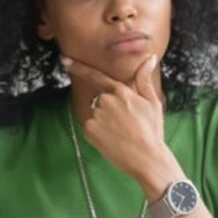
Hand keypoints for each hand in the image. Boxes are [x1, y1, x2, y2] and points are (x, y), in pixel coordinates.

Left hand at [61, 55, 180, 193]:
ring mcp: (96, 116)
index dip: (79, 68)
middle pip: (101, 100)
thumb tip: (149, 59)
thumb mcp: (153, 103)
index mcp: (121, 92)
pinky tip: (113, 140)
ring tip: (122, 133)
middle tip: (126, 124)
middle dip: (110, 109)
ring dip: (105, 122)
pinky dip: (99, 133)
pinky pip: (91, 127)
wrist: (146, 158)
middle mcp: (105, 101)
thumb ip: (144, 79)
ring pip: (96, 114)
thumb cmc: (152, 131)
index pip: (96, 76)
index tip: (65, 61)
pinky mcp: (89, 130)